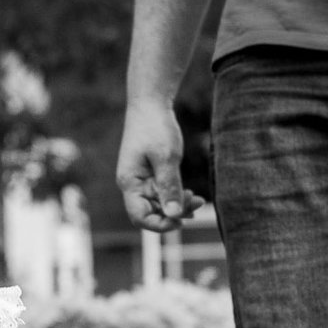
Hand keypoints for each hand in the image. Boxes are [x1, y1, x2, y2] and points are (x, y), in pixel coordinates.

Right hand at [117, 98, 204, 231]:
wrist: (150, 103)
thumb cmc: (155, 127)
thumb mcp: (166, 157)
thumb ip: (169, 187)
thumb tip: (174, 215)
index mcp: (130, 182)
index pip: (139, 217)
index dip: (159, 224)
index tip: (181, 221)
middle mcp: (133, 185)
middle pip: (150, 212)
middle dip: (173, 213)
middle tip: (197, 204)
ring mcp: (141, 180)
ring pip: (158, 204)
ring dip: (177, 205)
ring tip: (198, 200)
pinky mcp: (151, 174)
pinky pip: (163, 193)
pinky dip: (176, 196)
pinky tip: (191, 194)